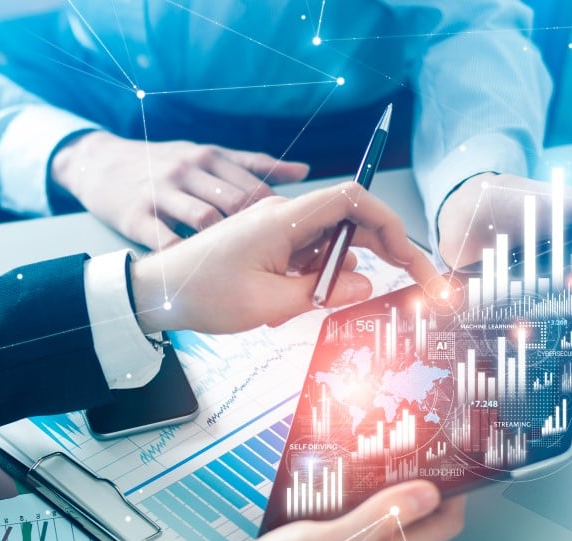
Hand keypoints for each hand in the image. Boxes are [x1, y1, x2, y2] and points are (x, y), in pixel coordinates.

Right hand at [50, 130, 308, 249]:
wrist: (97, 161)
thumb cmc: (163, 164)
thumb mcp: (206, 155)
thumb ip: (254, 166)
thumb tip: (304, 172)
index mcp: (210, 158)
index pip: (255, 185)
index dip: (281, 215)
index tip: (297, 242)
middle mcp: (189, 171)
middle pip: (236, 202)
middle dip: (261, 235)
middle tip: (278, 266)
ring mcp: (162, 192)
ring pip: (204, 219)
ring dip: (227, 248)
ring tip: (244, 275)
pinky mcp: (136, 215)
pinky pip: (165, 241)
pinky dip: (185, 259)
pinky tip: (199, 274)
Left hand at [129, 181, 442, 333]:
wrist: (156, 292)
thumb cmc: (203, 293)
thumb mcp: (269, 304)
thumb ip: (323, 294)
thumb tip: (366, 286)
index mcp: (285, 219)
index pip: (355, 200)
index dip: (390, 223)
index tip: (411, 257)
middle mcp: (285, 217)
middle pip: (352, 221)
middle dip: (386, 251)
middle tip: (415, 285)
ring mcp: (277, 231)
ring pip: (332, 244)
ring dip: (340, 275)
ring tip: (311, 308)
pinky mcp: (269, 246)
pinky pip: (309, 257)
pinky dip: (315, 280)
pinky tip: (288, 306)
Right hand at [243, 481, 465, 540]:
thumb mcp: (336, 538)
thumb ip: (382, 515)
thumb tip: (430, 493)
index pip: (441, 529)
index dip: (454, 497)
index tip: (453, 465)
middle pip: (415, 527)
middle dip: (422, 492)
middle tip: (415, 456)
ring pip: (383, 530)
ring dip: (388, 499)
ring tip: (378, 466)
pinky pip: (355, 534)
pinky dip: (358, 510)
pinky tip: (340, 493)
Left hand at [436, 173, 571, 318]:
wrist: (461, 210)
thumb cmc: (514, 201)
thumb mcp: (563, 203)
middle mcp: (558, 271)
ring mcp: (534, 288)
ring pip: (559, 312)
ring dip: (568, 320)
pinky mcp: (507, 303)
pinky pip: (524, 321)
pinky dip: (530, 329)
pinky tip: (534, 334)